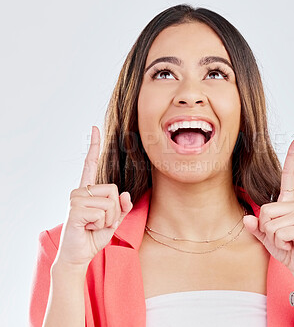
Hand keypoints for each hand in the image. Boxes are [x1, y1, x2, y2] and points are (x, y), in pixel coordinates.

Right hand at [54, 126, 132, 268]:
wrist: (79, 255)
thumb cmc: (94, 236)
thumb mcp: (114, 221)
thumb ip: (122, 207)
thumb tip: (126, 194)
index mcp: (88, 190)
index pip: (90, 164)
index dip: (94, 146)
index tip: (94, 128)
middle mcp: (80, 191)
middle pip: (114, 190)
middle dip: (115, 211)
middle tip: (100, 222)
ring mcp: (76, 198)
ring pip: (111, 202)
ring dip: (109, 219)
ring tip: (93, 226)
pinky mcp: (76, 209)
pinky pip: (104, 212)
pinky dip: (102, 224)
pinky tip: (88, 228)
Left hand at [243, 138, 293, 285]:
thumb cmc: (286, 248)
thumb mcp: (266, 237)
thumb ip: (256, 227)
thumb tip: (247, 217)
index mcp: (287, 202)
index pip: (289, 176)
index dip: (291, 158)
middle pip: (264, 209)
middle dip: (265, 228)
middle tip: (279, 236)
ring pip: (268, 222)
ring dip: (273, 237)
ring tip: (286, 240)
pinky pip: (277, 232)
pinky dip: (279, 243)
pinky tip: (291, 244)